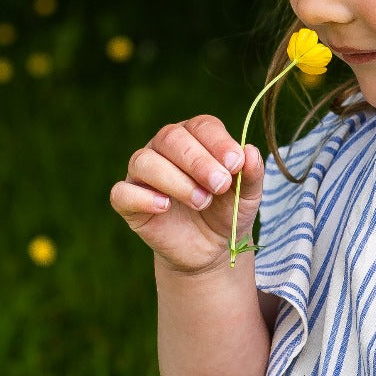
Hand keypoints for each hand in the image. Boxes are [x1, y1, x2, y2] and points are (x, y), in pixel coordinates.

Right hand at [110, 115, 264, 273]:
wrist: (211, 249)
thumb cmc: (228, 212)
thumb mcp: (247, 196)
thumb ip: (251, 174)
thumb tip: (251, 151)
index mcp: (195, 139)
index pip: (201, 126)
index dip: (218, 142)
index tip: (236, 163)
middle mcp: (164, 149)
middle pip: (171, 138)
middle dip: (198, 161)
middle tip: (219, 185)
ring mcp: (143, 174)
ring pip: (145, 162)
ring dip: (176, 181)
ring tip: (202, 202)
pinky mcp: (129, 201)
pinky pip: (123, 192)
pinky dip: (143, 198)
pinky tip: (165, 207)